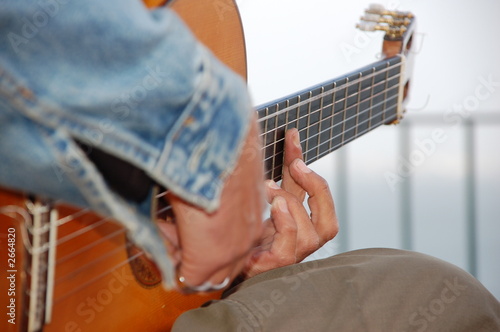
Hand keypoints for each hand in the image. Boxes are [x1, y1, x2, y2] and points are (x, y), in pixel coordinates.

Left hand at [159, 118, 264, 290]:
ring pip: (230, 260)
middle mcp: (235, 251)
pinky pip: (243, 242)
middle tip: (173, 238)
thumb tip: (154, 244)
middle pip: (211, 276)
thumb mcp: (167, 209)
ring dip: (210, 248)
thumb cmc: (194, 173)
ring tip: (190, 224)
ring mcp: (251, 234)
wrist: (225, 139)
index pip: (188, 281)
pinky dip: (227, 235)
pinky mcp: (259, 217)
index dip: (171, 268)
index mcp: (209, 255)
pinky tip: (210, 214)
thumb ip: (161, 238)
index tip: (161, 250)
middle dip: (191, 261)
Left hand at [243, 128, 337, 277]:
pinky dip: (285, 224)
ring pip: (308, 235)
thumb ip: (287, 174)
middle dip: (316, 189)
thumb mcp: (273, 196)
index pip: (324, 206)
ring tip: (269, 188)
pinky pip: (288, 249)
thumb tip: (293, 137)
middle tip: (296, 165)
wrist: (224, 254)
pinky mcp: (272, 265)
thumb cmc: (251, 224)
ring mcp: (291, 257)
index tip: (295, 146)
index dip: (315, 177)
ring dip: (291, 204)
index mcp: (306, 226)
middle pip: (329, 225)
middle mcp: (303, 244)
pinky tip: (272, 206)